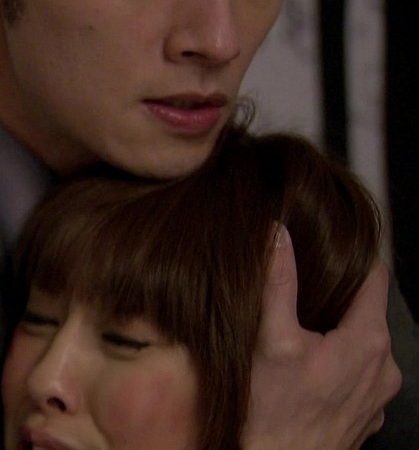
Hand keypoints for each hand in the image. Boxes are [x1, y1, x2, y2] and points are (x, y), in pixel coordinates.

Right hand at [241, 225, 401, 449]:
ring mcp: (376, 398)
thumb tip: (277, 235)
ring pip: (361, 346)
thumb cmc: (269, 414)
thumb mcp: (269, 339)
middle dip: (337, 297)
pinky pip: (356, 376)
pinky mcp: (363, 418)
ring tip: (299, 330)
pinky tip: (305, 369)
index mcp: (367, 343)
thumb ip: (277, 282)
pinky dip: (336, 365)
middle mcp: (383, 371)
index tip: (328, 243)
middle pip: (366, 312)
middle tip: (301, 288)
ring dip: (337, 333)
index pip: (375, 277)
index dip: (352, 255)